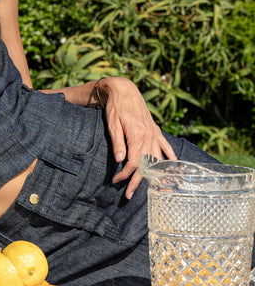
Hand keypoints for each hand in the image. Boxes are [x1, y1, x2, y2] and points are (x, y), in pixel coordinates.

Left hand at [98, 76, 175, 198]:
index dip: (125, 175)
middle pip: (145, 165)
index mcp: (137, 134)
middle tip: (128, 195)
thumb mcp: (113, 124)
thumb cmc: (115, 107)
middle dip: (137, 181)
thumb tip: (120, 161)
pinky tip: (173, 167)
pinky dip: (170, 157)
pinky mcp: (156, 130)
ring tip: (152, 188)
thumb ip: (118, 142)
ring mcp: (154, 133)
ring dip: (154, 174)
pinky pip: (166, 146)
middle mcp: (149, 135)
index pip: (132, 162)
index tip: (116, 181)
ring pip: (156, 159)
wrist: (125, 90)